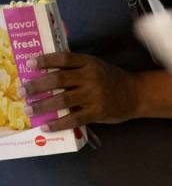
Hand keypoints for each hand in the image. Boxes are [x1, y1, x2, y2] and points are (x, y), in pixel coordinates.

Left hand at [18, 52, 138, 130]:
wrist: (136, 94)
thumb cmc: (112, 80)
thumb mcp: (96, 66)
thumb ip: (77, 69)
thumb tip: (50, 75)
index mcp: (88, 63)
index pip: (63, 59)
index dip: (45, 60)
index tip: (30, 63)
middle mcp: (90, 78)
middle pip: (58, 79)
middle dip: (37, 85)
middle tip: (23, 90)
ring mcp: (93, 96)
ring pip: (63, 99)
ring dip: (43, 105)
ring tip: (29, 109)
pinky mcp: (97, 112)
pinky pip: (74, 119)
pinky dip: (58, 123)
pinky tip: (47, 126)